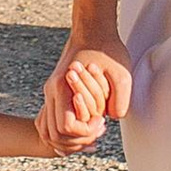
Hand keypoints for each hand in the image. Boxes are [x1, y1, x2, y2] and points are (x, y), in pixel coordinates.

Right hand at [40, 30, 130, 147]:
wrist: (93, 30)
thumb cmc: (107, 50)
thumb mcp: (122, 75)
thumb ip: (119, 101)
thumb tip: (112, 118)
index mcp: (62, 87)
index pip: (65, 127)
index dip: (84, 132)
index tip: (101, 121)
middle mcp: (51, 92)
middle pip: (53, 135)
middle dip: (77, 139)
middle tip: (97, 128)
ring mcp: (51, 93)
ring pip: (48, 131)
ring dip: (70, 138)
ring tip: (91, 129)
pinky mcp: (55, 93)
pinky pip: (50, 122)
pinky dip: (64, 131)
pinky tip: (83, 126)